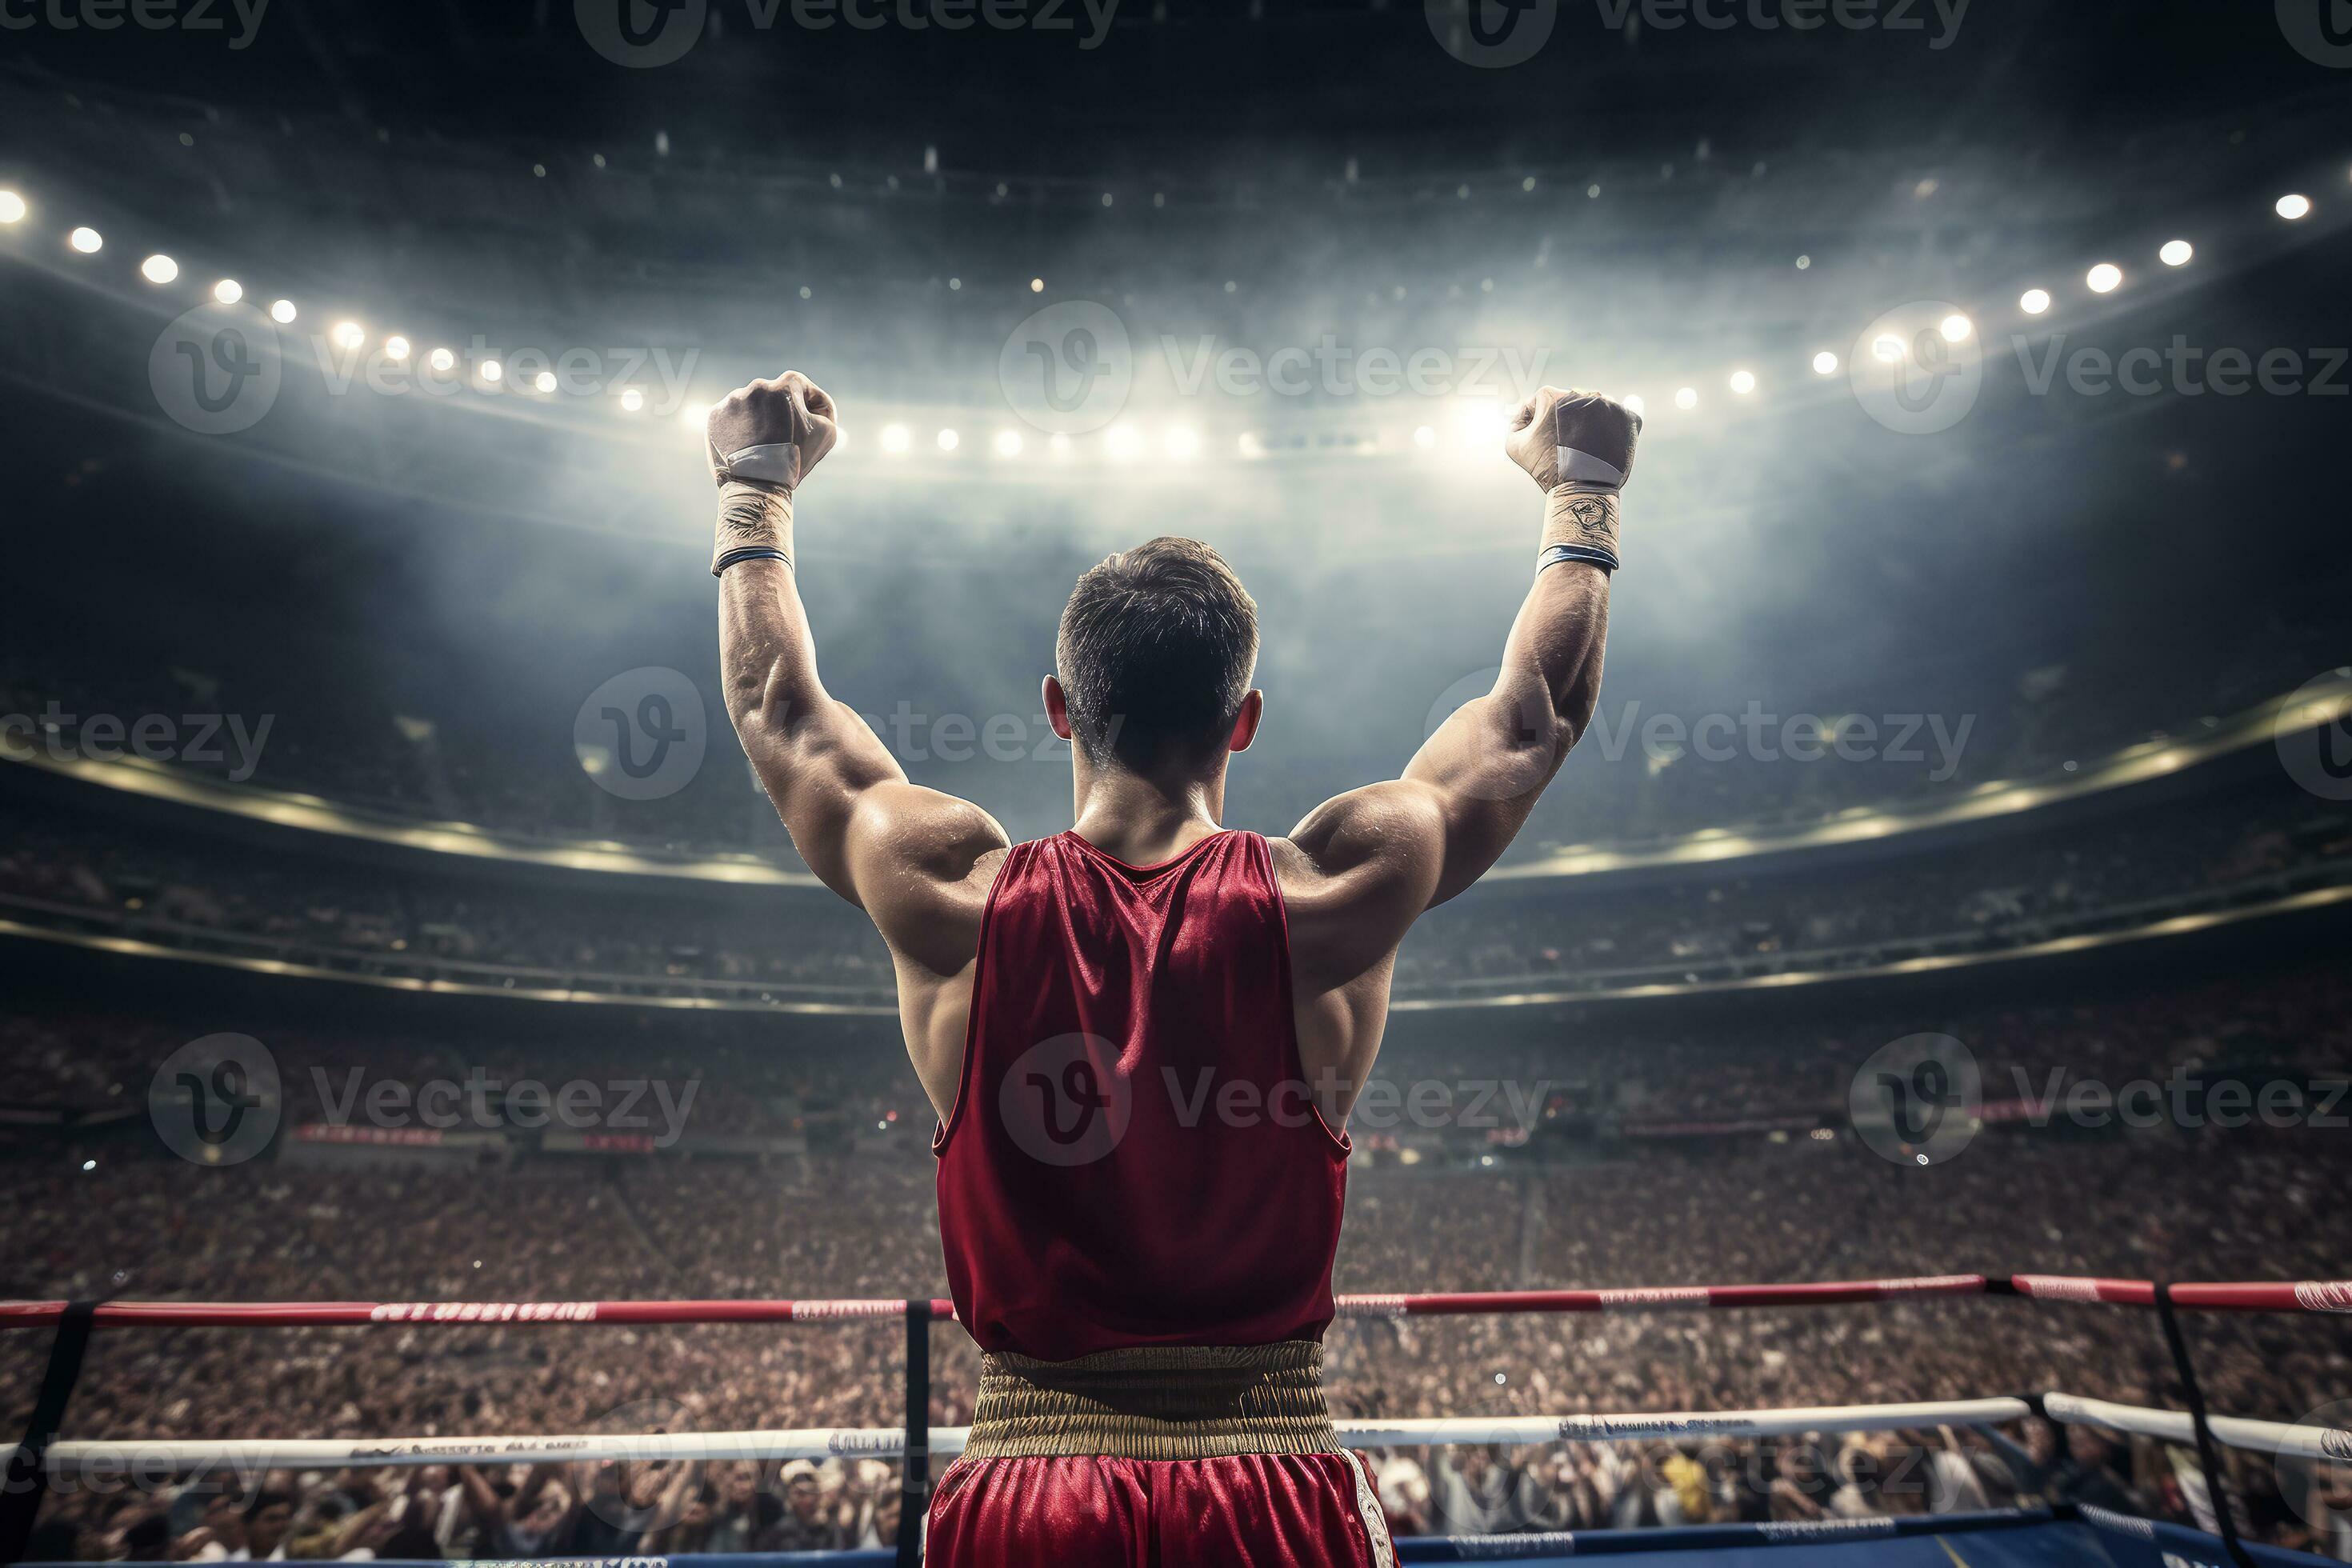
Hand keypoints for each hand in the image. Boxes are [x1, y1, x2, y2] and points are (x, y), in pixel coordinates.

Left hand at [707, 372, 840, 494]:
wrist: (756, 485)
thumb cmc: (794, 458)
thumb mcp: (826, 433)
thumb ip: (824, 414)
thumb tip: (813, 412)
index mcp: (785, 385)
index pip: (806, 389)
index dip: (815, 408)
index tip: (814, 427)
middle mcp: (757, 386)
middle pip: (777, 398)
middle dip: (785, 415)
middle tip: (788, 440)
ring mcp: (732, 400)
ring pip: (753, 408)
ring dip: (761, 422)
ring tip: (766, 446)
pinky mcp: (715, 416)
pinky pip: (732, 419)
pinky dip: (740, 430)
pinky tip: (748, 447)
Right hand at [1508, 385, 1637, 571]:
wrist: (1580, 490)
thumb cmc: (1545, 468)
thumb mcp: (1515, 445)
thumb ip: (1515, 424)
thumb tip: (1526, 416)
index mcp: (1551, 395)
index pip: (1536, 403)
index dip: (1530, 423)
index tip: (1535, 441)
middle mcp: (1581, 393)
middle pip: (1566, 403)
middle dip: (1560, 421)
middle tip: (1559, 445)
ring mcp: (1606, 403)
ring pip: (1593, 406)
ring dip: (1587, 420)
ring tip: (1583, 444)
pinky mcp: (1626, 417)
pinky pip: (1624, 411)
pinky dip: (1617, 420)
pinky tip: (1611, 428)